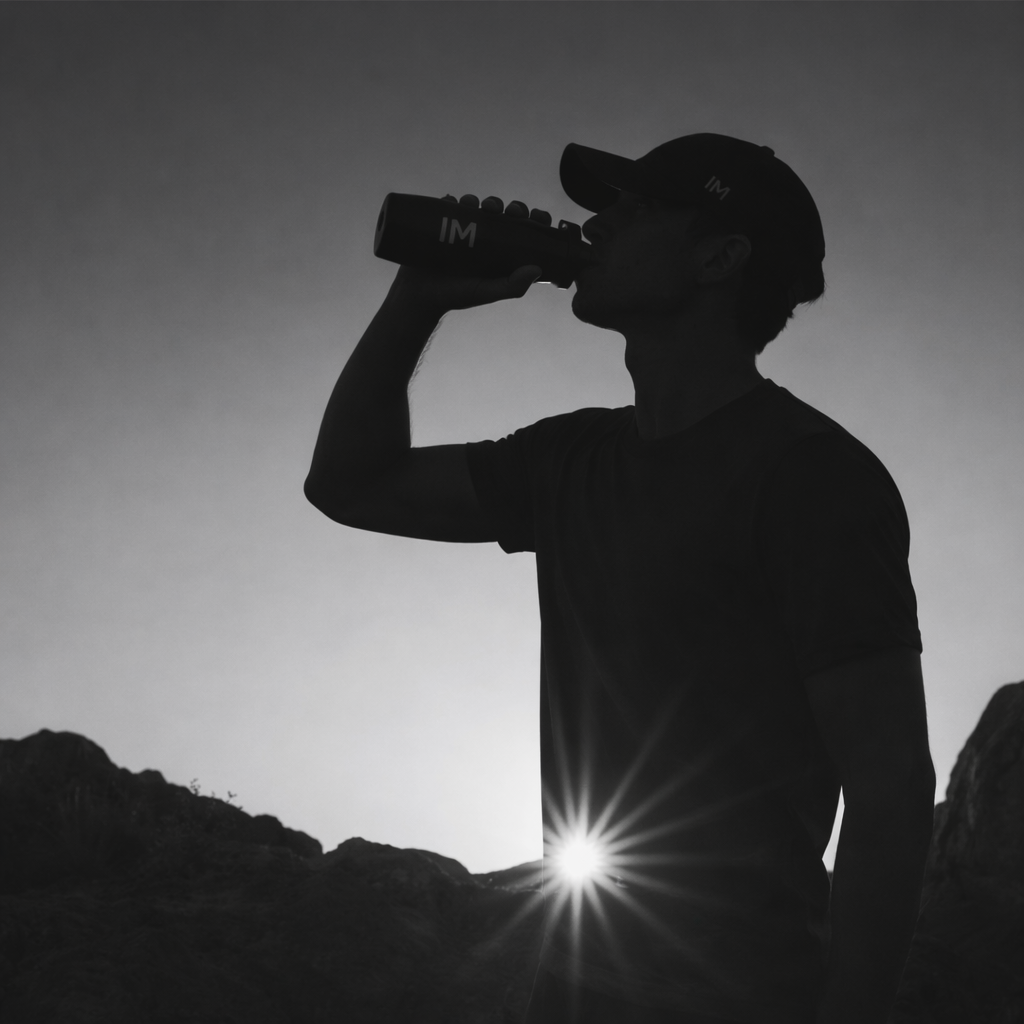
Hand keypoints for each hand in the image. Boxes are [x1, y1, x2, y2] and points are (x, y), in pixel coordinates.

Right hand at [391, 193, 542, 315]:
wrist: (419, 294)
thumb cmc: (456, 296)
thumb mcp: (487, 292)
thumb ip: (512, 286)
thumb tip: (537, 269)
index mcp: (503, 254)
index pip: (526, 233)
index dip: (535, 221)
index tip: (537, 216)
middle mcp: (488, 239)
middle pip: (508, 215)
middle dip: (513, 208)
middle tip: (511, 210)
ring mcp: (467, 229)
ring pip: (483, 206)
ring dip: (488, 201)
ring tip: (484, 206)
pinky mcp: (445, 222)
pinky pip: (453, 204)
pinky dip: (456, 199)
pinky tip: (458, 202)